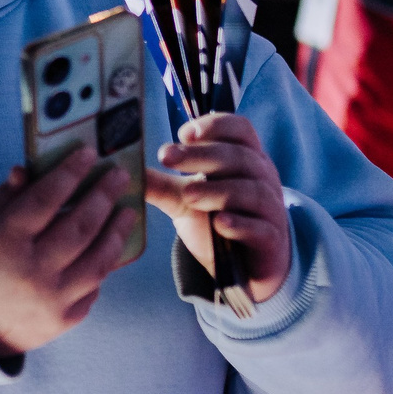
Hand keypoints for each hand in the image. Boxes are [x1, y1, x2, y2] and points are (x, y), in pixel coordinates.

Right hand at [0, 148, 140, 361]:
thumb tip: (26, 171)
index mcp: (1, 242)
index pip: (47, 197)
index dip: (71, 172)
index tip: (88, 153)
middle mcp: (31, 272)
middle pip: (81, 226)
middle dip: (104, 195)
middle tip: (119, 176)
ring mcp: (50, 301)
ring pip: (98, 261)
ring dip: (116, 233)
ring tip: (125, 212)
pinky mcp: (60, 322)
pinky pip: (92, 290)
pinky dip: (101, 267)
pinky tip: (105, 250)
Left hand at [147, 113, 291, 299]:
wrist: (247, 268)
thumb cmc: (218, 221)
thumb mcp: (185, 200)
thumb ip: (160, 184)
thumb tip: (120, 169)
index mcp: (245, 158)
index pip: (239, 128)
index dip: (215, 125)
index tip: (183, 133)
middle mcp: (263, 178)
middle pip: (239, 156)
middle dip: (202, 155)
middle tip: (168, 157)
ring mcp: (271, 209)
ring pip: (252, 191)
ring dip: (218, 190)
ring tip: (188, 195)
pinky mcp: (272, 240)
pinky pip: (261, 228)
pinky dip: (240, 225)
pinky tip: (220, 224)